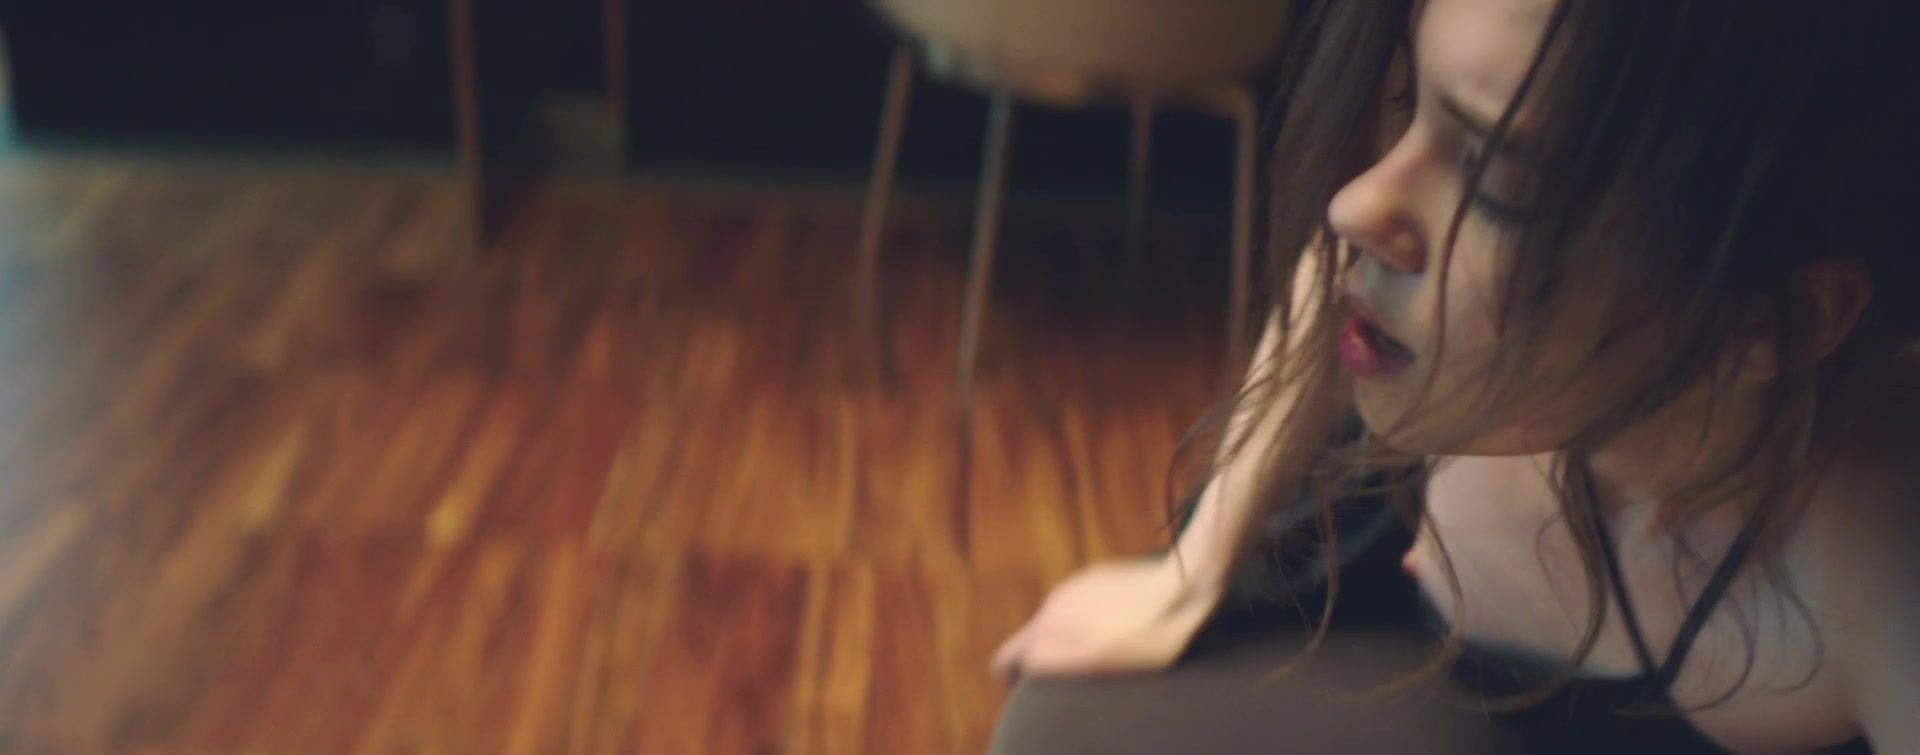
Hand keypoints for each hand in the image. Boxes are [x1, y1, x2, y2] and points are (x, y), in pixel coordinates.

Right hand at [991, 555, 1224, 678]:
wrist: (1183, 586)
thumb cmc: (1149, 636)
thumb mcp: (1098, 661)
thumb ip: (1053, 661)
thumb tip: (1027, 663)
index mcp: (1049, 624)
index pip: (1008, 657)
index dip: (1013, 678)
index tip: (1030, 690)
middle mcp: (1054, 601)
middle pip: (1032, 638)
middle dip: (1043, 657)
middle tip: (1075, 673)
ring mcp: (1074, 585)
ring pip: (1056, 620)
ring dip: (1068, 637)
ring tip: (1103, 651)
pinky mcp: (1096, 576)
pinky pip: (1079, 605)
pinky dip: (1087, 620)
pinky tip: (1118, 627)